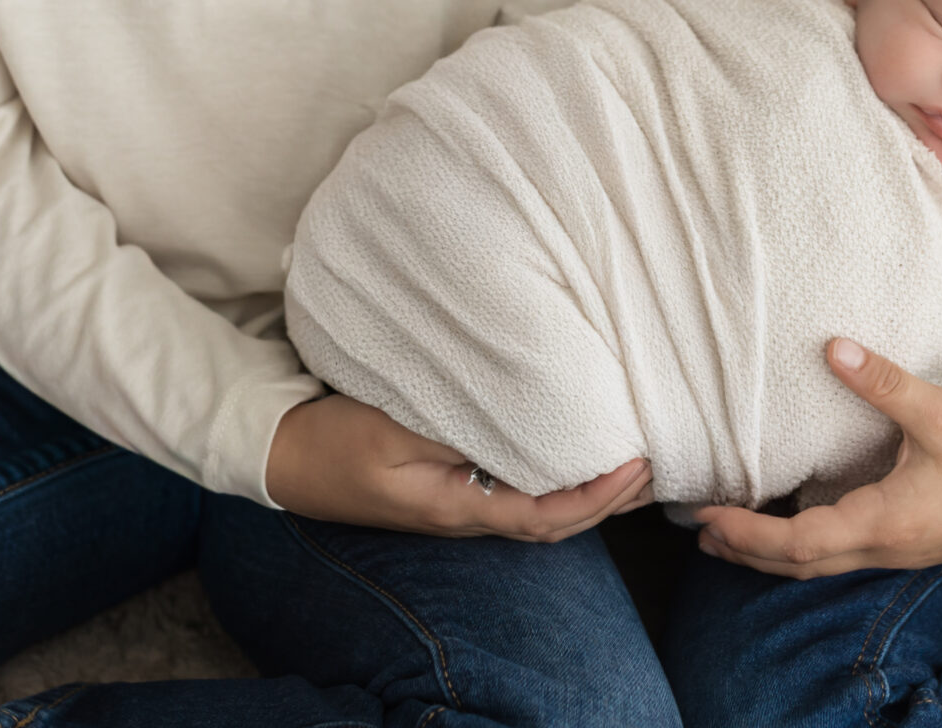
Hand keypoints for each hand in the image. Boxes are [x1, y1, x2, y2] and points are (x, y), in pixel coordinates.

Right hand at [265, 393, 653, 542]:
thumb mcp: (393, 427)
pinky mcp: (451, 487)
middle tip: (655, 463)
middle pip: (556, 521)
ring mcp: (459, 504)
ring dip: (589, 490)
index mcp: (458, 506)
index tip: (637, 466)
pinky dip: (557, 477)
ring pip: (541, 508)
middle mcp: (466, 513)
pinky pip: (519, 490)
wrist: (285, 456)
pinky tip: (571, 451)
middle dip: (610, 499)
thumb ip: (456, 428)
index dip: (598, 497)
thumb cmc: (335, 439)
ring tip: (630, 459)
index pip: (547, 516)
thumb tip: (520, 420)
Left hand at [692, 339, 941, 577]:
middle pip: (797, 565)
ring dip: (768, 556)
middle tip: (702, 530)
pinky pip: (834, 557)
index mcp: (882, 523)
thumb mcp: (937, 412)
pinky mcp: (897, 544)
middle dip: (746, 551)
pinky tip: (785, 530)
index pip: (799, 543)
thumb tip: (833, 348)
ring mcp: (889, 552)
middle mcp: (879, 548)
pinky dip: (798, 549)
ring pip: (814, 567)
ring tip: (726, 538)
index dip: (749, 533)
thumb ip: (883, 382)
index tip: (710, 514)